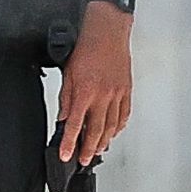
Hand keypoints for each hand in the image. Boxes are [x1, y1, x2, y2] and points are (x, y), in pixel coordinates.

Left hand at [53, 0, 135, 168]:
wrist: (108, 32)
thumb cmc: (87, 47)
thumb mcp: (68, 73)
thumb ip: (65, 98)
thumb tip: (63, 117)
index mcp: (85, 92)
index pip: (75, 125)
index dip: (70, 143)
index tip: (66, 155)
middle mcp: (103, 96)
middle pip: (96, 131)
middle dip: (89, 149)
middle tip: (84, 160)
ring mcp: (117, 94)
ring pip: (112, 126)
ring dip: (104, 141)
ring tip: (97, 150)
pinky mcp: (126, 90)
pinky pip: (124, 114)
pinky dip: (119, 127)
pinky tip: (114, 132)